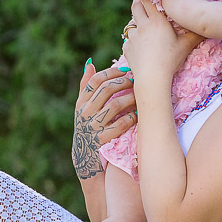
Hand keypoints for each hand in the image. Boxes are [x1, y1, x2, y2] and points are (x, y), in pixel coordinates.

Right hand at [72, 61, 135, 179]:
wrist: (85, 158)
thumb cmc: (88, 127)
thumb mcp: (83, 108)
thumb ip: (85, 86)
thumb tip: (90, 63)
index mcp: (80, 103)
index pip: (95, 80)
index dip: (112, 72)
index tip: (125, 70)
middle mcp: (84, 113)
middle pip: (106, 89)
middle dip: (124, 83)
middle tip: (136, 81)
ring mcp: (92, 127)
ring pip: (115, 105)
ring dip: (131, 98)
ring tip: (140, 96)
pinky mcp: (101, 140)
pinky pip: (120, 124)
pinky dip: (131, 118)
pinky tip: (138, 115)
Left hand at [122, 0, 201, 83]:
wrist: (152, 79)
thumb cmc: (170, 60)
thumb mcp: (186, 45)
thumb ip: (196, 33)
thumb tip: (210, 25)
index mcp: (156, 21)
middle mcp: (142, 26)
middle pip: (136, 5)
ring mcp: (132, 37)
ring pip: (133, 23)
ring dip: (138, 21)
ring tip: (146, 24)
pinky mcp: (127, 48)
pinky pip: (130, 39)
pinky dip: (135, 39)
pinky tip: (142, 45)